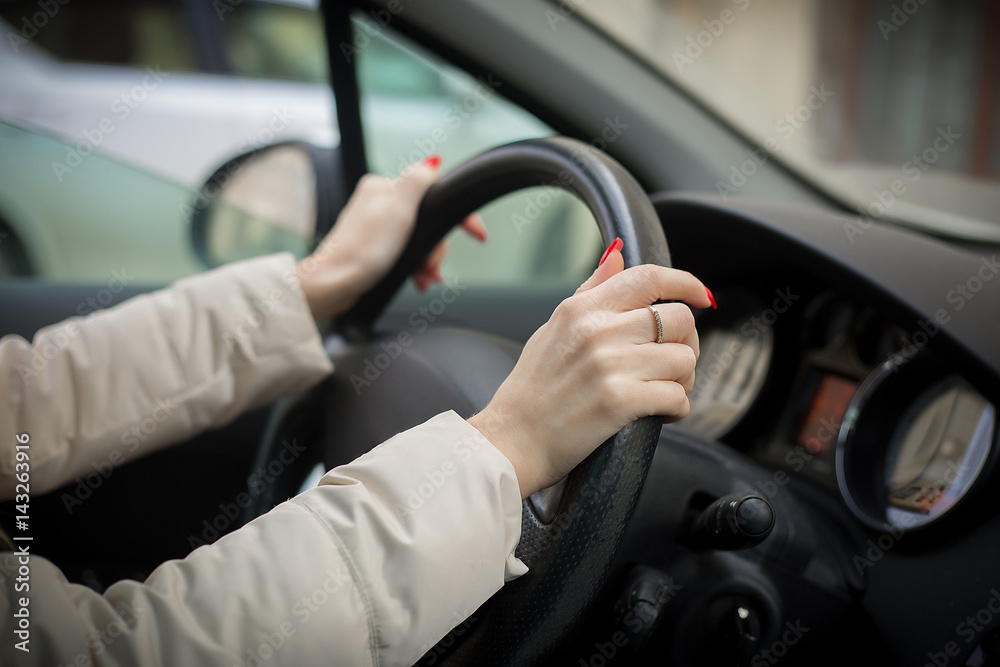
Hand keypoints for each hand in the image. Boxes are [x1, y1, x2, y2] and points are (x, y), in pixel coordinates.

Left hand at [295, 155, 486, 319]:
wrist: (333, 284)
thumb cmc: (361, 251)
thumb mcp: (398, 210)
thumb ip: (418, 181)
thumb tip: (433, 160)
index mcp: (384, 187)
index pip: (434, 194)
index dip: (458, 216)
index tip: (477, 234)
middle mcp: (379, 202)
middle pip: (428, 221)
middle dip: (435, 249)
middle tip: (431, 267)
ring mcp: (375, 225)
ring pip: (418, 239)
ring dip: (427, 262)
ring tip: (425, 278)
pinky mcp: (373, 247)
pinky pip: (406, 252)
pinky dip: (414, 266)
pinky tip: (417, 279)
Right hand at [467, 241, 711, 497]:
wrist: (511, 441)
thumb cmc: (531, 390)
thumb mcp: (552, 328)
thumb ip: (589, 291)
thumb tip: (616, 256)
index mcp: (582, 310)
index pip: (648, 278)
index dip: (686, 283)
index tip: (703, 297)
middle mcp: (597, 331)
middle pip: (679, 319)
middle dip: (686, 343)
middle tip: (671, 364)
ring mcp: (609, 365)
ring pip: (683, 359)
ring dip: (682, 380)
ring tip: (661, 392)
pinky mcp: (619, 402)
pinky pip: (677, 396)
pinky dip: (677, 408)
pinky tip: (660, 414)